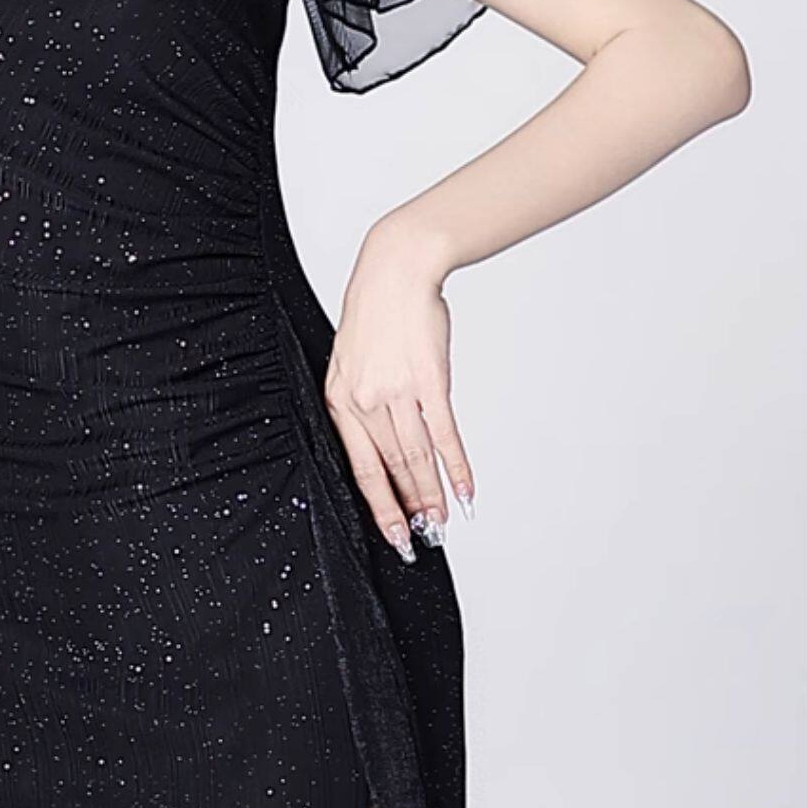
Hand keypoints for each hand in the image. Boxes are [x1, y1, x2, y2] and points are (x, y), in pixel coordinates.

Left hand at [322, 224, 475, 563]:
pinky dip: (457, 465)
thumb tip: (383, 442)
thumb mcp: (350, 360)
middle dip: (409, 507)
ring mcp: (398, 391)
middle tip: (423, 536)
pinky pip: (444, 434)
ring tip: (444, 519)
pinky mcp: (429, 380)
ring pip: (416, 457)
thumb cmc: (375, 313)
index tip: (392, 533)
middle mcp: (365, 400)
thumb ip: (362, 402)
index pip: (360, 467)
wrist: (395, 272)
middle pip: (391, 468)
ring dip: (433, 493)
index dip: (378, 505)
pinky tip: (466, 489)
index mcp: (340, 399)